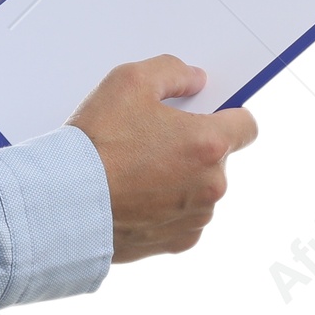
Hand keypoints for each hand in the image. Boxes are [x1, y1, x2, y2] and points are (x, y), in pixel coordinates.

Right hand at [66, 55, 258, 263]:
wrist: (67, 201)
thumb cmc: (97, 142)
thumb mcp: (129, 80)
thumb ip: (172, 71)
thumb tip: (195, 79)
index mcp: (209, 144)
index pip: (247, 126)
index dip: (228, 114)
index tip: (206, 113)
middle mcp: (212, 185)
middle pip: (219, 157)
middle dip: (193, 145)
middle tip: (151, 137)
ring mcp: (197, 218)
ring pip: (200, 188)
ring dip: (181, 177)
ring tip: (136, 168)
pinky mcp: (178, 242)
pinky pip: (184, 216)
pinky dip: (167, 206)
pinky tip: (135, 195)